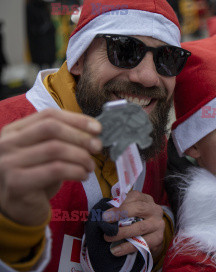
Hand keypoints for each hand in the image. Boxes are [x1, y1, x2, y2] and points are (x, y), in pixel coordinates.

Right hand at [0, 109, 101, 225]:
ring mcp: (9, 162)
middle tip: (97, 147)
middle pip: (51, 128)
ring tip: (91, 165)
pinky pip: (55, 170)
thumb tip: (94, 131)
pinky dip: (75, 171)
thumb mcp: (47, 152)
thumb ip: (62, 138)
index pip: (48, 115)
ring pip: (55, 149)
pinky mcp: (17, 182)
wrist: (19, 209)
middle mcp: (7, 143)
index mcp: (15, 130)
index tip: (97, 128)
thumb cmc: (38, 176)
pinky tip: (83, 176)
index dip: (76, 119)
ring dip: (81, 156)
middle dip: (80, 136)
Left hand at [104, 191, 164, 260]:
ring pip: (140, 227)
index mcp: (146, 200)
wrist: (152, 236)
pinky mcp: (158, 238)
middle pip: (139, 208)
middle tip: (105, 221)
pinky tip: (116, 250)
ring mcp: (158, 224)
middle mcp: (155, 209)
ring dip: (122, 233)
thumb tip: (104, 215)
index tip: (105, 214)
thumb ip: (120, 210)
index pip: (135, 197)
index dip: (120, 205)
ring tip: (107, 238)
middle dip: (120, 214)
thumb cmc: (137, 221)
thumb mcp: (131, 211)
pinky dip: (128, 247)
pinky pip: (142, 243)